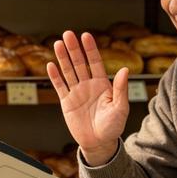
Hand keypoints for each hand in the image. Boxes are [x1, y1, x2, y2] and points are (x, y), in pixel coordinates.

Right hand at [48, 31, 128, 166]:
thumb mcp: (121, 108)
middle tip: (68, 34)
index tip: (86, 36)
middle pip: (79, 63)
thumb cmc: (113, 127)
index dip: (90, 49)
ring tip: (58, 43)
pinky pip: (60, 87)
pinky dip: (55, 76)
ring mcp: (76, 93)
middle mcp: (88, 85)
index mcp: (102, 84)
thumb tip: (125, 70)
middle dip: (74, 49)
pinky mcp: (67, 103)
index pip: (95, 62)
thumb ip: (121, 89)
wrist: (99, 143)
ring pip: (68, 71)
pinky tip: (50, 65)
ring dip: (63, 58)